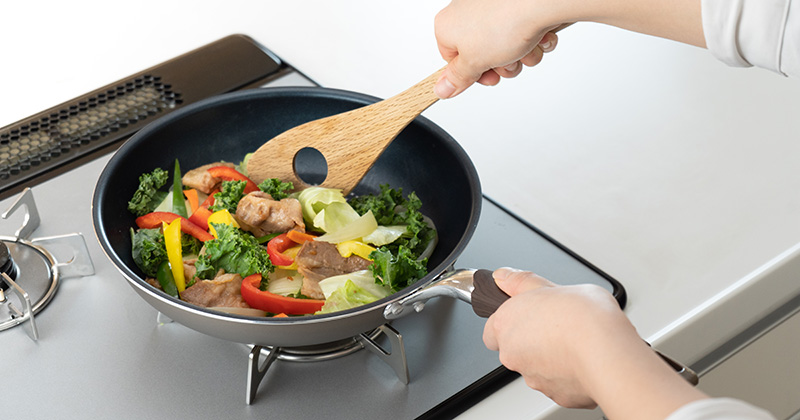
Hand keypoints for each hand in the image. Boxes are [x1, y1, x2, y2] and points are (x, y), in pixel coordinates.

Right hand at [432, 0, 705, 98]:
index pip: (451, 60)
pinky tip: (548, 37)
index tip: (491, 80)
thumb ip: (456, 79)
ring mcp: (502, 4)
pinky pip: (529, 29)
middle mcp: (474, 9)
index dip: (475, 76)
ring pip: (510, 44)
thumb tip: (435, 92)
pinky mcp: (528, 2)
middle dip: (504, 64)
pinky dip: (539, 38)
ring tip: (535, 49)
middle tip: (516, 65)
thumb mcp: (476, 60)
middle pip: (483, 52)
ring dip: (523, 54)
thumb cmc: (513, 16)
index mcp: (450, 23)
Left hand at [483, 268, 707, 418]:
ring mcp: (534, 376)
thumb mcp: (551, 285)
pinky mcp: (556, 394)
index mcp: (507, 324)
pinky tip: (584, 358)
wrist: (609, 354)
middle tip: (556, 324)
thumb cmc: (584, 318)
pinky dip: (567, 372)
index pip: (492, 327)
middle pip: (514, 347)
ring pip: (536, 366)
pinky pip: (558, 381)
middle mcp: (513, 353)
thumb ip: (523, 283)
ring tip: (575, 340)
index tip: (528, 313)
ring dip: (549, 355)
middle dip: (532, 338)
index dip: (511, 320)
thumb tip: (503, 277)